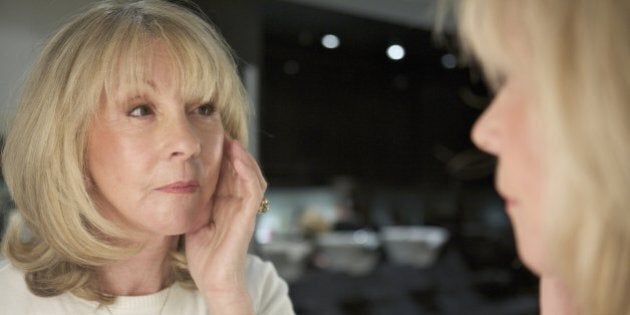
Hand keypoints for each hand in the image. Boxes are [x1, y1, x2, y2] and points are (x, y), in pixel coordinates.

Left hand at [185, 137, 266, 313]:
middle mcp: (238, 204)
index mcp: (226, 204)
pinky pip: (253, 189)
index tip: (211, 137)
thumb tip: (177, 182)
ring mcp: (245, 210)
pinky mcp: (249, 217)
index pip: (227, 173)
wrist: (213, 280)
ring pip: (251, 175)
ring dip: (242, 156)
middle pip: (241, 170)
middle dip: (233, 150)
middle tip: (222, 131)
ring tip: (232, 140)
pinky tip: (238, 158)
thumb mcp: (194, 219)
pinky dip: (248, 172)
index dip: (222, 155)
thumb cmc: (203, 255)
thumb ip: (193, 202)